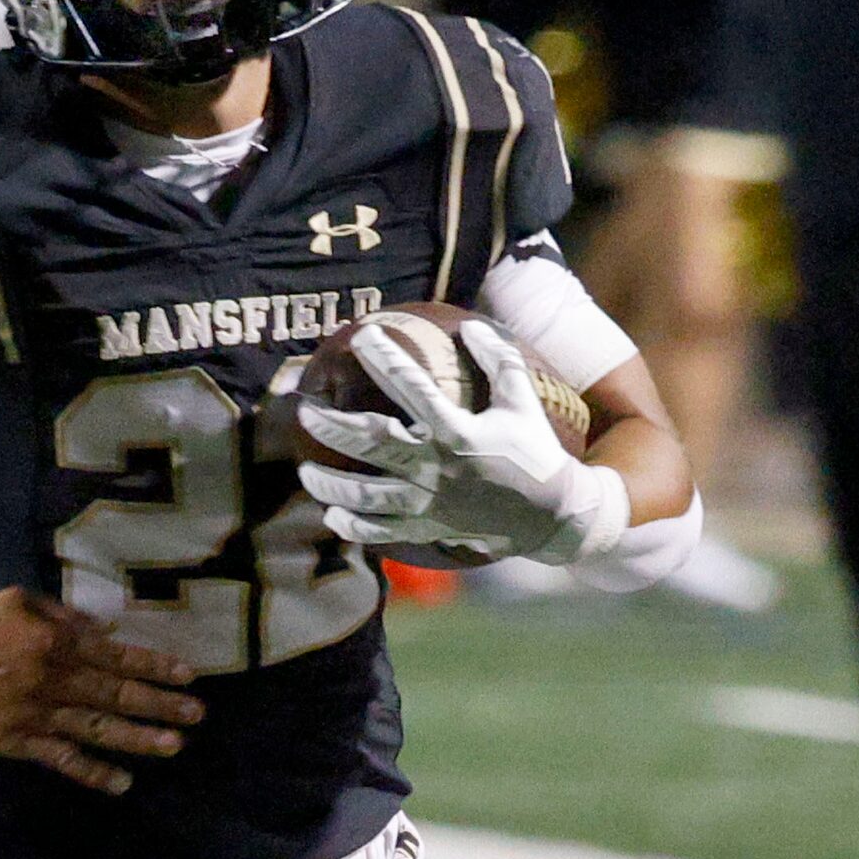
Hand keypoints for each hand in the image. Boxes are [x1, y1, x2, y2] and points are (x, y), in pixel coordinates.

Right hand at [0, 589, 203, 793]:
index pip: (116, 655)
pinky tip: (122, 782)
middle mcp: (53, 679)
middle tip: (197, 714)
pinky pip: (63, 760)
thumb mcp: (17, 600)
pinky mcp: (19, 742)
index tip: (188, 675)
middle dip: (160, 704)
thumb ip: (63, 615)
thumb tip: (106, 632)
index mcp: (55, 641)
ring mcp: (37, 715)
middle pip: (116, 694)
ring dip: (139, 739)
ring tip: (175, 746)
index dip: (155, 666)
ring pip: (98, 729)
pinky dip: (93, 773)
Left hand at [296, 320, 626, 564]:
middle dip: (332, 425)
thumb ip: (499, 361)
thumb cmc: (534, 452)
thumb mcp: (522, 402)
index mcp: (457, 430)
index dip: (383, 358)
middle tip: (305, 411)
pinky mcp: (428, 528)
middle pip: (370, 442)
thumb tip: (471, 326)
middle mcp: (436, 466)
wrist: (553, 515)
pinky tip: (333, 516)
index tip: (361, 336)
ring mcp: (429, 502)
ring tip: (305, 470)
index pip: (410, 385)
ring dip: (329, 484)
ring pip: (365, 494)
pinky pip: (380, 532)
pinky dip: (353, 527)